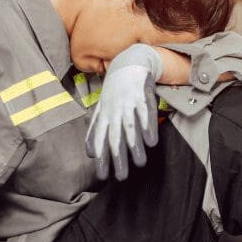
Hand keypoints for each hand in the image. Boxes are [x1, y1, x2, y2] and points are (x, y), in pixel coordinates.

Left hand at [85, 44, 162, 180]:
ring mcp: (127, 103)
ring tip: (140, 163)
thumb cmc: (114, 92)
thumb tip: (90, 154)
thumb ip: (96, 131)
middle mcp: (114, 111)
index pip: (99, 140)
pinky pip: (144, 114)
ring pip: (130, 127)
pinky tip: (152, 141)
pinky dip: (148, 127)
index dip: (101, 158)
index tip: (102, 177)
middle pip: (115, 137)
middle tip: (122, 177)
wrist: (128, 64)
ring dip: (134, 146)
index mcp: (104, 116)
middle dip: (118, 158)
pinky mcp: (141, 96)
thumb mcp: (101, 110)